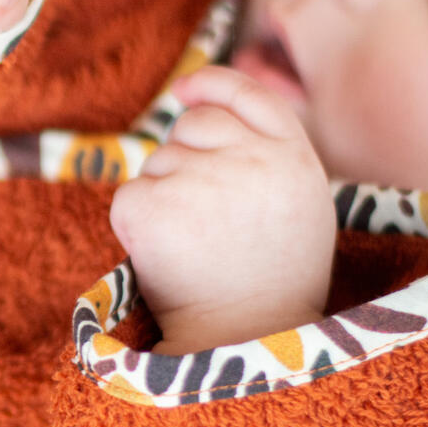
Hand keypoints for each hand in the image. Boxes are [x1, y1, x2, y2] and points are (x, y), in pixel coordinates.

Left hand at [109, 67, 337, 353]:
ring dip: (163, 196)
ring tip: (192, 248)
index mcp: (295, 159)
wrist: (243, 341)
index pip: (249, 96)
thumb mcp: (298, 211)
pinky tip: (162, 256)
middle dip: (184, 154)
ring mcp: (199, 180)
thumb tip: (205, 113)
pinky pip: (129, 195)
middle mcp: (250, 160)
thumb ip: (270, 160)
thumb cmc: (271, 284)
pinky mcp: (152, 206)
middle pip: (195, 123)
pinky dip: (134, 222)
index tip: (184, 89)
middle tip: (197, 216)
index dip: (212, 85)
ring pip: (159, 162)